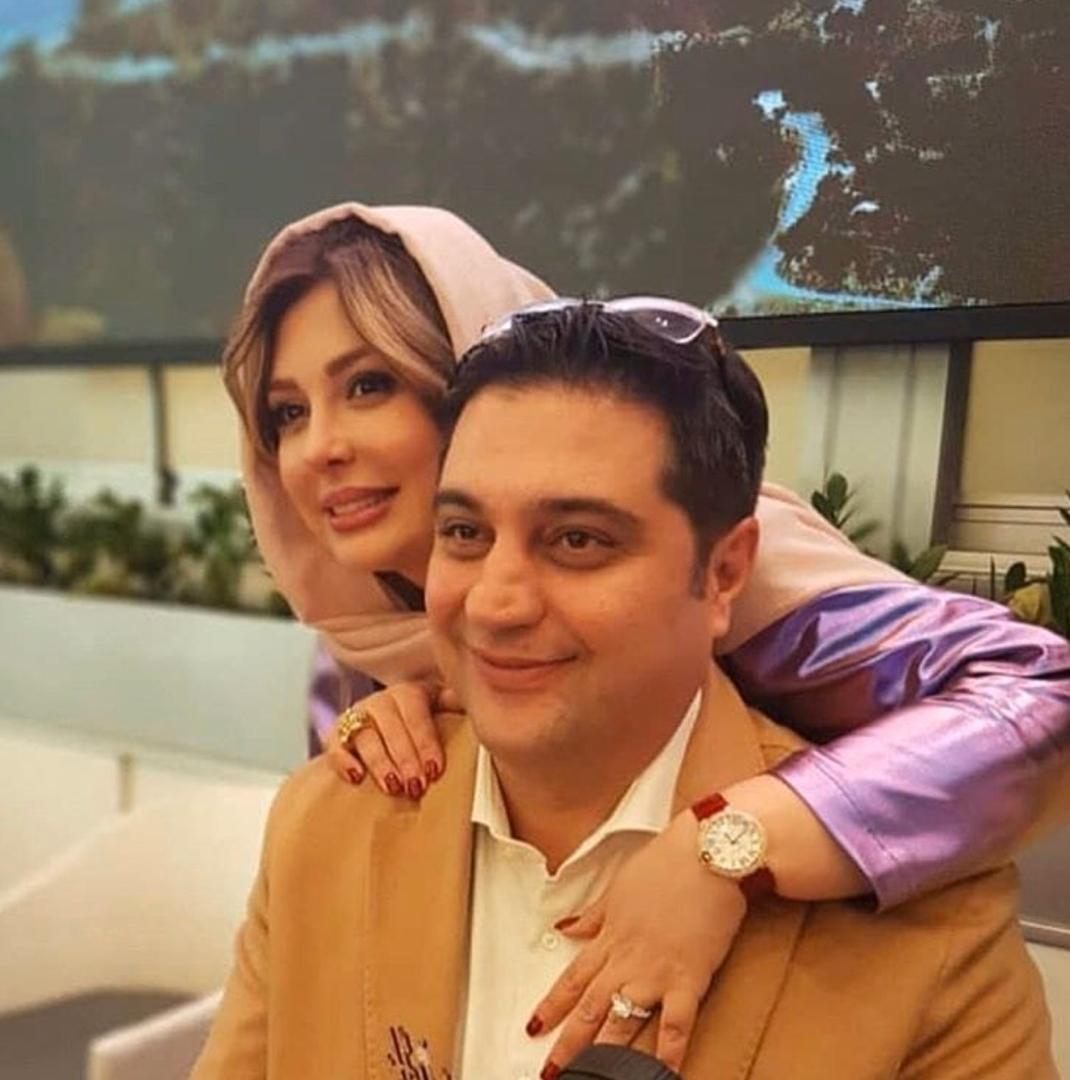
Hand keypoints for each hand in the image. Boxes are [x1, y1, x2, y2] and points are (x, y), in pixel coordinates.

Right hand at [325, 681, 459, 797]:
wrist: (389, 727)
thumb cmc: (424, 723)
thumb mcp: (442, 710)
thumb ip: (457, 705)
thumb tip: (477, 700)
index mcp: (409, 693)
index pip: (416, 714)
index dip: (425, 742)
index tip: (435, 769)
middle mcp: (381, 701)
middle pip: (390, 727)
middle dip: (405, 758)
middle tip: (416, 786)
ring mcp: (357, 717)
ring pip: (364, 737)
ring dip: (379, 763)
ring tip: (393, 787)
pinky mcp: (336, 736)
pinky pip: (335, 746)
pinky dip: (343, 761)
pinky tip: (356, 777)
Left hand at [529, 811, 746, 1075]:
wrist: (708, 852)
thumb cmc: (667, 863)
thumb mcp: (620, 885)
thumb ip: (595, 914)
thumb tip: (567, 928)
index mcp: (610, 935)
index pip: (573, 977)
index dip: (552, 1005)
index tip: (534, 1027)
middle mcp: (628, 958)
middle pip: (590, 1007)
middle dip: (569, 1043)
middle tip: (551, 1071)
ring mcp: (657, 971)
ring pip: (622, 1020)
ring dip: (605, 1054)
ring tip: (591, 1078)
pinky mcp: (689, 977)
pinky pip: (676, 1023)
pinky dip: (668, 1053)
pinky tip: (661, 1075)